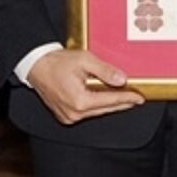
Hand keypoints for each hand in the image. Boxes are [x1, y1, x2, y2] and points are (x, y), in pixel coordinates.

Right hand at [26, 49, 144, 124]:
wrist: (36, 65)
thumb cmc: (56, 62)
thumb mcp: (84, 60)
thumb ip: (104, 70)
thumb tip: (121, 80)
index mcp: (80, 101)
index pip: (111, 101)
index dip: (127, 98)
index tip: (140, 97)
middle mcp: (74, 113)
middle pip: (106, 109)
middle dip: (122, 103)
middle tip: (135, 98)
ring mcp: (68, 116)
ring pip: (96, 112)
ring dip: (110, 105)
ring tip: (124, 98)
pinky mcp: (65, 116)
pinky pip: (86, 113)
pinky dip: (96, 106)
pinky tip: (104, 99)